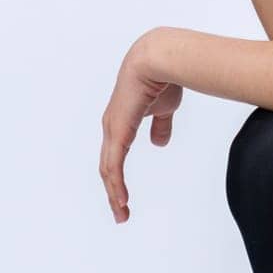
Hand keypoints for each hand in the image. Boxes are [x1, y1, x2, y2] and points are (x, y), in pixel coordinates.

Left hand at [100, 34, 183, 223]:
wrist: (159, 59)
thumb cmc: (163, 79)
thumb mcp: (165, 109)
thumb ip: (160, 126)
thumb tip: (159, 143)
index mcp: (121, 123)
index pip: (115, 157)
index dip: (118, 178)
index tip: (126, 197)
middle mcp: (112, 128)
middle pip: (107, 167)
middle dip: (113, 192)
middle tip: (121, 213)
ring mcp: (113, 129)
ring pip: (108, 170)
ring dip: (114, 193)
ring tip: (122, 212)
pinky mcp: (118, 131)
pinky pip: (114, 164)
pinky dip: (116, 184)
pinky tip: (121, 198)